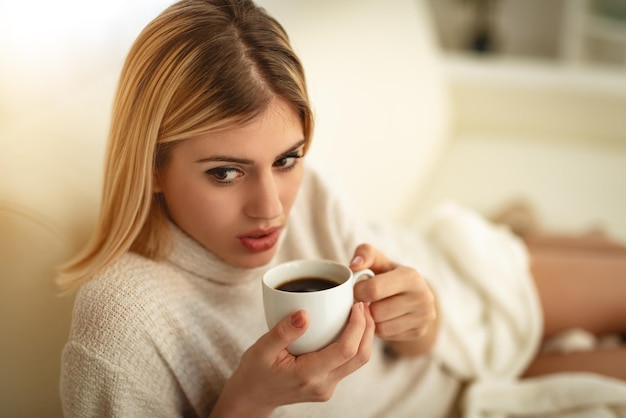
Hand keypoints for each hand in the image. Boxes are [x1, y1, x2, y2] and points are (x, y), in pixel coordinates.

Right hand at [211, 302, 374, 417]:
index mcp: (308, 375)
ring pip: (358, 362)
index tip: (356, 305)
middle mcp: (323, 384)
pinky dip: (354, 343)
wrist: (252, 397)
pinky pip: (349, 364)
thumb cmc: (255, 372)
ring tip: (359, 312)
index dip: (357, 326)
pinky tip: (348, 327)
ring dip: (364, 336)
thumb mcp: (262, 349)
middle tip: (363, 304)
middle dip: (367, 329)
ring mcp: (328, 387)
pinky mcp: (328, 385)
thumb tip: (304, 313)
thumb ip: (282, 332)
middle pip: (360, 357)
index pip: (345, 351)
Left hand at [351, 243, 437, 356]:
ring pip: (381, 328)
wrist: (412, 292)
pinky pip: (387, 336)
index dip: (358, 291)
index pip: (373, 289)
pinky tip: (382, 318)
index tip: (356, 289)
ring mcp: (423, 317)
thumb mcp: (378, 260)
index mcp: (411, 276)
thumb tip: (355, 265)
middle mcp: (423, 297)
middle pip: (376, 312)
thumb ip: (364, 254)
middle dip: (365, 307)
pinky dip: (379, 329)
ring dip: (371, 320)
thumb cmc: (388, 274)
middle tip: (364, 300)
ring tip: (372, 308)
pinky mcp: (419, 332)